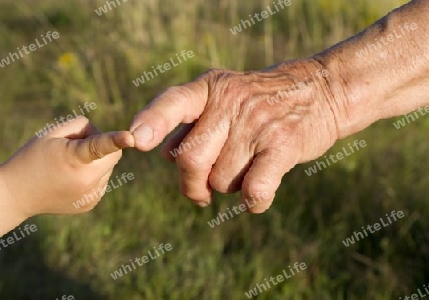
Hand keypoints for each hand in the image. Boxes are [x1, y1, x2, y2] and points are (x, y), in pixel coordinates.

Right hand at [0, 116, 132, 216]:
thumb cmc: (33, 157)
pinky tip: (71, 179)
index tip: (130, 137)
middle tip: (76, 148)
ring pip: (108, 168)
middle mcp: (86, 181)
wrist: (16, 194)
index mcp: (74, 159)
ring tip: (68, 167)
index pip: (99, 146)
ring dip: (96, 162)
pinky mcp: (91, 203)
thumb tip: (106, 137)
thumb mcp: (52, 133)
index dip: (116, 140)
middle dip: (103, 147)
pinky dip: (92, 175)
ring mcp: (91, 195)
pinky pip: (102, 180)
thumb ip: (82, 126)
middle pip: (114, 155)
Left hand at [129, 59, 344, 212]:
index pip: (172, 102)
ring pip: (221, 181)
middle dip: (191, 186)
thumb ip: (190, 122)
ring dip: (228, 186)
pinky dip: (253, 202)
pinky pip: (254, 189)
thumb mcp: (223, 97)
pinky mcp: (283, 145)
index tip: (136, 139)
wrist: (319, 92)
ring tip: (246, 167)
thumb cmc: (261, 102)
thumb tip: (163, 154)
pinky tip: (256, 199)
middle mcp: (230, 102)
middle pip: (189, 160)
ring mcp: (257, 123)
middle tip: (200, 193)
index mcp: (210, 88)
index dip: (152, 121)